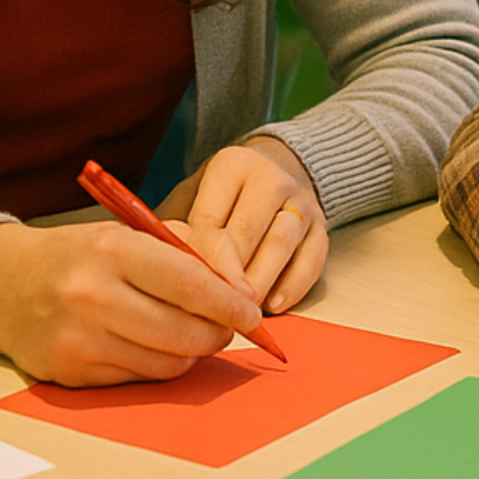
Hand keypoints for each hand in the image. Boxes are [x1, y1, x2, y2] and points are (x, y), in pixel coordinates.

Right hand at [0, 220, 262, 385]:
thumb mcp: (135, 233)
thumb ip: (197, 253)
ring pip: (167, 365)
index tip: (251, 313)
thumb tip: (245, 295)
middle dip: (218, 334)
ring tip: (188, 334)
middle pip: (186, 334)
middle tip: (225, 328)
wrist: (5, 283)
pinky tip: (151, 346)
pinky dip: (157, 366)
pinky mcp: (70, 374)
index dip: (231, 305)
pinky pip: (138, 380)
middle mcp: (92, 296)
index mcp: (113, 250)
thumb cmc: (84, 255)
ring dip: (190, 354)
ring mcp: (78, 340)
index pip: (192, 285)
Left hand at [157, 138, 327, 313]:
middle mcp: (271, 178)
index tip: (187, 289)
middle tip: (211, 310)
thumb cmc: (228, 193)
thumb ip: (179, 225)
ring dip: (259, 282)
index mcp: (232, 166)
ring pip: (280, 244)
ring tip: (240, 313)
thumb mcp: (198, 192)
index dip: (198, 259)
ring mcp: (301, 202)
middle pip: (246, 232)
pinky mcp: (322, 226)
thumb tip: (156, 264)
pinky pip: (311, 259)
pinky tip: (273, 306)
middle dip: (228, 276)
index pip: (210, 219)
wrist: (284, 165)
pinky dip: (293, 286)